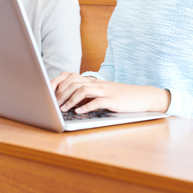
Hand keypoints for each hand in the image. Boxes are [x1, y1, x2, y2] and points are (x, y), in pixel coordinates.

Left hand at [51, 72, 170, 113]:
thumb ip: (89, 95)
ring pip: (83, 91)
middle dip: (61, 94)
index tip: (50, 96)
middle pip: (74, 84)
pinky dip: (86, 107)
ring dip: (70, 100)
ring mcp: (105, 91)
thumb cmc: (121, 97)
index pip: (72, 79)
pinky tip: (79, 112)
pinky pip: (97, 102)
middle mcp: (98, 84)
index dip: (60, 87)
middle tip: (53, 104)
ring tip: (63, 109)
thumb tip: (71, 101)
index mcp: (94, 82)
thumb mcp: (103, 93)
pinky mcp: (112, 100)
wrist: (142, 96)